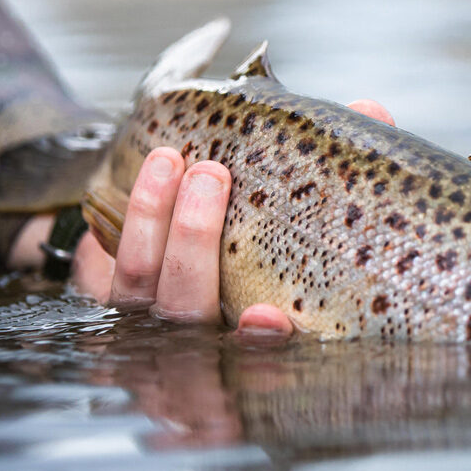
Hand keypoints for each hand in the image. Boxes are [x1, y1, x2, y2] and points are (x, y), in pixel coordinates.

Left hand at [70, 99, 394, 334]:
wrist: (175, 250)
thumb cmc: (262, 235)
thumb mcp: (304, 215)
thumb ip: (335, 173)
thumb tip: (371, 112)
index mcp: (250, 338)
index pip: (252, 358)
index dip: (256, 346)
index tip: (264, 319)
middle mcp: (194, 343)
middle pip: (185, 309)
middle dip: (193, 243)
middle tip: (211, 176)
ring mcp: (145, 324)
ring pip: (136, 287)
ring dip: (150, 219)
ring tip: (170, 159)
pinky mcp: (106, 296)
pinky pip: (99, 269)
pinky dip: (114, 223)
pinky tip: (138, 178)